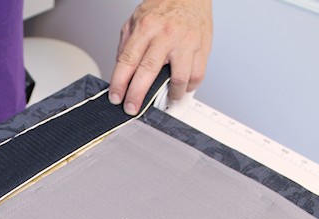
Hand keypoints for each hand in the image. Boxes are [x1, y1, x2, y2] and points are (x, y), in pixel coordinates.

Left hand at [108, 0, 212, 114]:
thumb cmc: (163, 7)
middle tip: (132, 108)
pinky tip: (181, 88)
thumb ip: (127, 46)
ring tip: (163, 100)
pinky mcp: (202, 48)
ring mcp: (186, 42)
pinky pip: (197, 75)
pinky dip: (188, 87)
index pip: (127, 61)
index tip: (116, 97)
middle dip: (137, 95)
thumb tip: (122, 74)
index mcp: (146, 27)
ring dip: (169, 95)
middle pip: (148, 72)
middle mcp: (166, 35)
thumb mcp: (135, 20)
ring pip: (178, 78)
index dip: (119, 83)